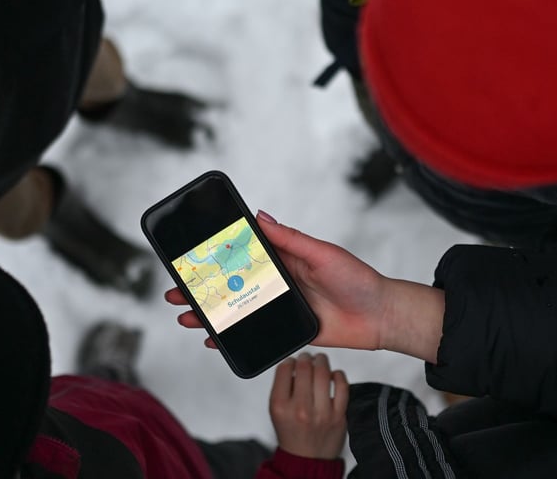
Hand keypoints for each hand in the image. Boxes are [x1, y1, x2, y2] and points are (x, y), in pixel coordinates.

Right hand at [166, 211, 389, 350]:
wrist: (381, 317)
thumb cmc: (358, 279)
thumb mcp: (322, 253)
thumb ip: (290, 238)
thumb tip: (260, 215)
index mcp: (284, 260)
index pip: (242, 255)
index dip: (214, 257)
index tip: (189, 257)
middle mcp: (277, 283)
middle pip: (231, 286)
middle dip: (201, 289)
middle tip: (176, 292)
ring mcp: (279, 308)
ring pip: (236, 311)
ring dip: (209, 314)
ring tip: (186, 317)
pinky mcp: (286, 332)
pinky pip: (253, 335)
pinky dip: (230, 338)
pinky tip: (212, 341)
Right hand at [269, 353, 347, 459]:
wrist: (307, 460)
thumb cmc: (292, 433)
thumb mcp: (276, 411)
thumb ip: (282, 387)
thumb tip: (295, 362)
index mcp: (280, 406)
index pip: (284, 369)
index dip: (290, 361)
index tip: (293, 362)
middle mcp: (300, 409)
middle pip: (305, 366)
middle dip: (306, 357)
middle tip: (307, 358)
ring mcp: (322, 412)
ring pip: (324, 372)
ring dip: (322, 362)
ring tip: (320, 362)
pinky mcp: (339, 415)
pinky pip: (342, 385)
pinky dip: (338, 375)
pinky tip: (333, 375)